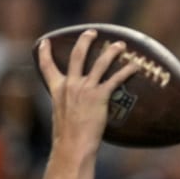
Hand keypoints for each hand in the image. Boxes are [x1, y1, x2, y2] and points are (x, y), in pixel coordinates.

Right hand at [37, 29, 148, 156]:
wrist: (73, 146)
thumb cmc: (68, 139)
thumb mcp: (62, 118)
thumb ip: (67, 108)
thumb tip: (72, 113)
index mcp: (57, 90)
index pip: (47, 67)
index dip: (45, 53)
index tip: (45, 42)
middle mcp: (70, 85)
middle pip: (77, 54)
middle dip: (85, 40)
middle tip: (92, 32)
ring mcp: (85, 88)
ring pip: (100, 62)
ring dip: (111, 51)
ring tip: (120, 45)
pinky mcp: (99, 96)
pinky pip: (115, 79)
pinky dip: (126, 71)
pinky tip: (135, 67)